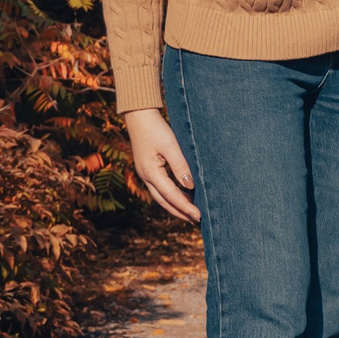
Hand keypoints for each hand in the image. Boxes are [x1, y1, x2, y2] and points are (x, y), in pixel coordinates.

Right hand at [124, 108, 199, 222]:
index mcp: (151, 172)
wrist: (139, 116)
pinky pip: (160, 189)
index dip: (186, 207)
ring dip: (175, 206)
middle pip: (164, 202)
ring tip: (191, 213)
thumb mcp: (170, 145)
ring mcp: (145, 174)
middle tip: (196, 221)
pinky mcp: (148, 169)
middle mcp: (146, 176)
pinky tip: (182, 195)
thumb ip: (180, 166)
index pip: (172, 195)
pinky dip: (171, 196)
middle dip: (180, 212)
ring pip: (161, 197)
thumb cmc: (155, 128)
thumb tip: (190, 186)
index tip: (199, 216)